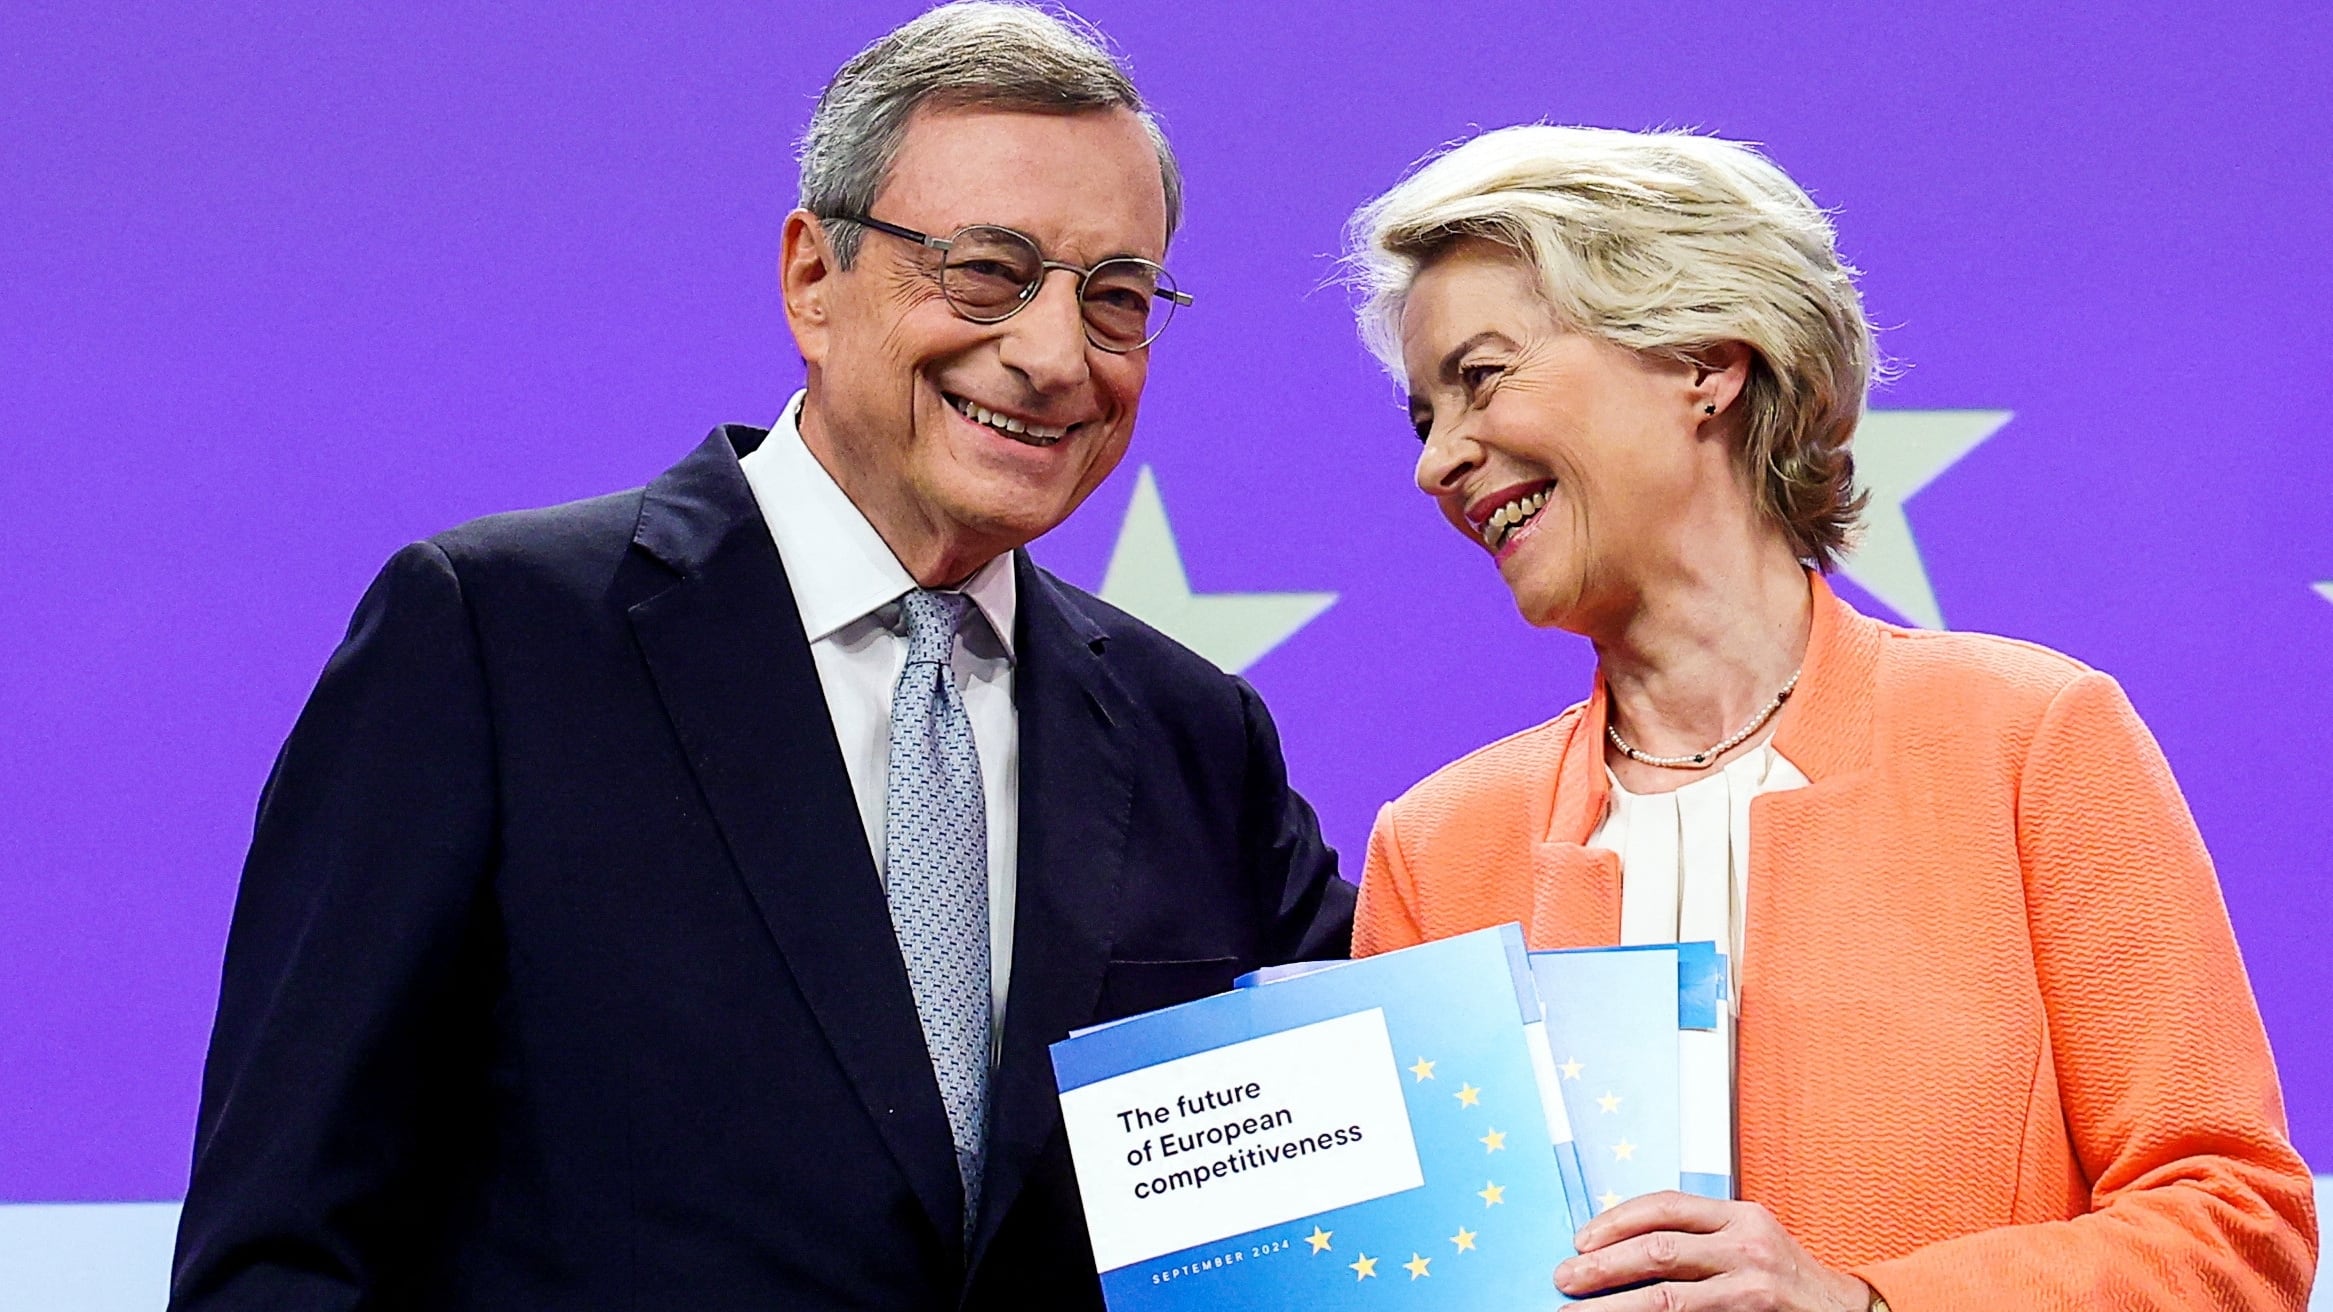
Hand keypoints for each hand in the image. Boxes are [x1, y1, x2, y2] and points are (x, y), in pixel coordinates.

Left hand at [1554, 1192, 1871, 1309]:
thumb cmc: (1785, 1278)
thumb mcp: (1748, 1241)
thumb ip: (1698, 1238)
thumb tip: (1619, 1248)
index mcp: (1739, 1215)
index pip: (1664, 1206)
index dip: (1615, 1220)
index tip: (1581, 1239)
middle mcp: (1746, 1245)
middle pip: (1656, 1249)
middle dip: (1601, 1264)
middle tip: (1564, 1276)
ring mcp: (1751, 1287)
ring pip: (1665, 1296)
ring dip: (1613, 1305)